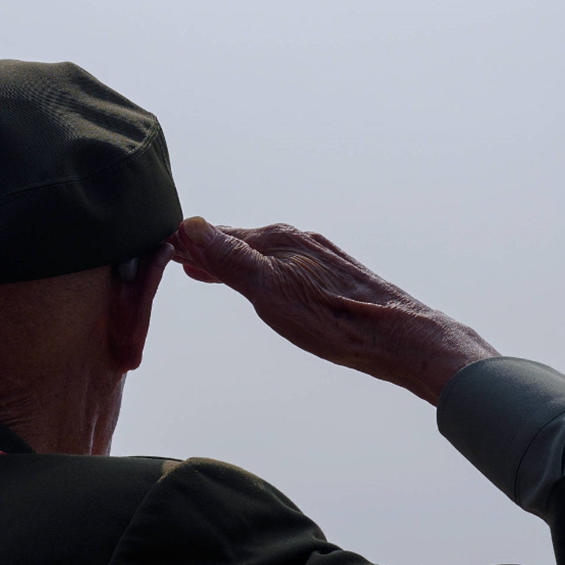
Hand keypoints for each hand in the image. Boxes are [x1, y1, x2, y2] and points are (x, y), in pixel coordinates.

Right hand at [170, 218, 498, 404]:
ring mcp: (315, 256)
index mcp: (277, 239)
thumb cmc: (335, 321)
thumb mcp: (270, 292)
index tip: (162, 246)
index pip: (217, 234)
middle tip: (178, 259)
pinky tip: (260, 284)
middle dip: (207, 249)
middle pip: (238, 241)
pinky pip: (280, 265)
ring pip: (260, 254)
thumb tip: (190, 225)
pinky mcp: (331, 275)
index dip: (189, 242)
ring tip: (206, 271)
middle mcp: (296, 240)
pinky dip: (257, 270)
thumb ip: (229, 259)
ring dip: (230, 261)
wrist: (401, 339)